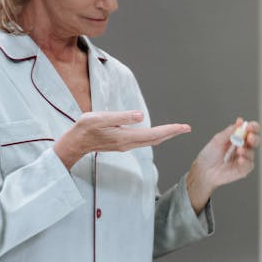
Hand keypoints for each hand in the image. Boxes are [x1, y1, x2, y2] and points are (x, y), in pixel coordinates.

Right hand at [54, 110, 190, 169]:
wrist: (74, 143)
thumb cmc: (84, 129)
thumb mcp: (100, 118)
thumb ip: (121, 117)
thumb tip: (140, 116)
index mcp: (125, 137)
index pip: (154, 134)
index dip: (170, 130)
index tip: (184, 127)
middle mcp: (128, 143)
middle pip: (156, 139)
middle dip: (172, 133)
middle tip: (187, 128)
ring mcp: (125, 145)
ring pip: (151, 141)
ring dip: (165, 135)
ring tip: (177, 129)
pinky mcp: (122, 143)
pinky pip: (144, 141)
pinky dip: (155, 136)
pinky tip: (158, 133)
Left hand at [186, 118, 260, 211]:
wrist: (203, 170)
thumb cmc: (209, 155)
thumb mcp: (218, 139)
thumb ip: (230, 131)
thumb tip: (240, 122)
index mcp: (238, 137)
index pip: (250, 130)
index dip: (253, 127)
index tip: (249, 127)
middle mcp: (243, 147)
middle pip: (255, 140)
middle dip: (254, 137)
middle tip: (249, 137)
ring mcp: (244, 158)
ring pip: (252, 153)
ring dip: (247, 150)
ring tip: (239, 150)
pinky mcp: (243, 169)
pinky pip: (249, 165)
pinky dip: (246, 161)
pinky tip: (240, 160)